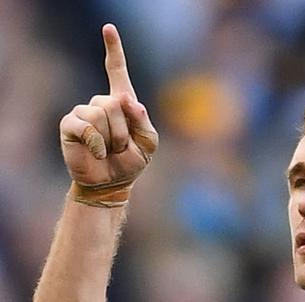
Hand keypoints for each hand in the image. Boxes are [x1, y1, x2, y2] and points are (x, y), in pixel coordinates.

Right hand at [60, 23, 157, 203]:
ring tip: (109, 151)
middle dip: (123, 130)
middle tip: (121, 147)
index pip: (117, 71)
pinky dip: (98, 143)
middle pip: (114, 102)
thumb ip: (144, 121)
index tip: (108, 28)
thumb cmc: (130, 163)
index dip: (113, 49)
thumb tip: (127, 100)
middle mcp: (101, 103)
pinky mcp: (70, 125)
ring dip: (112, 139)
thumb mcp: (148, 144)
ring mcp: (83, 112)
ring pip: (101, 114)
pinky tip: (98, 153)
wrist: (112, 184)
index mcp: (121, 103)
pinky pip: (86, 126)